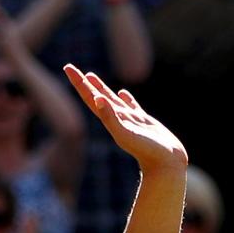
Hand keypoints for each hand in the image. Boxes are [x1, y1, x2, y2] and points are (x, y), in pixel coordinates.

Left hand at [63, 66, 185, 173]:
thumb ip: (110, 118)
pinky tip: (122, 93)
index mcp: (110, 120)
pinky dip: (126, 98)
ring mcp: (130, 120)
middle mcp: (117, 119)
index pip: (90, 97)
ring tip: (91, 76)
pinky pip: (132, 106)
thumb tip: (97, 98)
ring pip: (112, 99)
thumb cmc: (147, 151)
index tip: (68, 67)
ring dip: (101, 88)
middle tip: (70, 68)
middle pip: (96, 96)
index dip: (79, 83)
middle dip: (84, 82)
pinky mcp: (143, 122)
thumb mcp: (125, 133)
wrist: (166, 165)